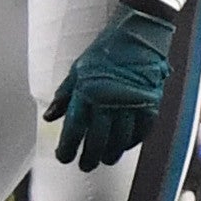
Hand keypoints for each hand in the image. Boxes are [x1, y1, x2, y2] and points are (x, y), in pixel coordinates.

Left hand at [45, 0, 184, 169]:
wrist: (139, 35)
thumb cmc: (106, 50)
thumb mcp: (78, 69)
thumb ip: (65, 95)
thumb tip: (50, 118)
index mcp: (88, 92)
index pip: (74, 130)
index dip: (67, 148)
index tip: (63, 157)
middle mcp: (109, 101)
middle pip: (96, 142)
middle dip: (88, 158)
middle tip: (84, 165)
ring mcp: (131, 104)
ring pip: (119, 142)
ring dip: (110, 154)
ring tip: (104, 159)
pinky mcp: (150, 104)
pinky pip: (140, 133)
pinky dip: (131, 143)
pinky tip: (124, 146)